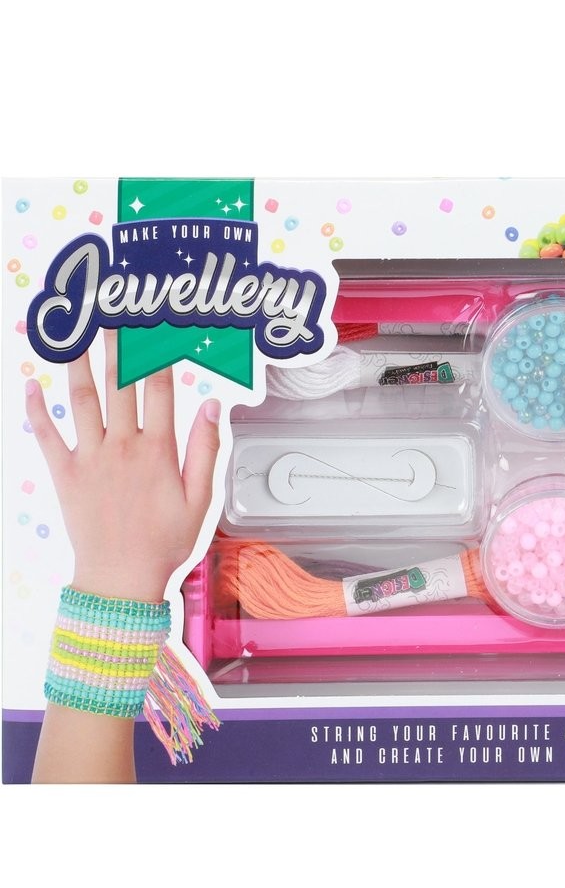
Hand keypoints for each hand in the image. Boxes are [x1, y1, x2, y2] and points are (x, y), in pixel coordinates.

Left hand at [25, 330, 221, 602]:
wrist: (121, 578)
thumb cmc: (164, 543)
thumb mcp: (200, 499)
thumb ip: (205, 448)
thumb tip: (213, 405)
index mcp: (158, 450)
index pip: (161, 388)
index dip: (160, 351)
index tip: (159, 323)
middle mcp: (121, 446)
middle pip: (120, 383)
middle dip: (118, 343)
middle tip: (113, 309)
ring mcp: (89, 457)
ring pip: (81, 399)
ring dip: (78, 362)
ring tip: (75, 330)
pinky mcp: (63, 474)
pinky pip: (45, 435)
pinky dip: (36, 408)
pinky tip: (29, 383)